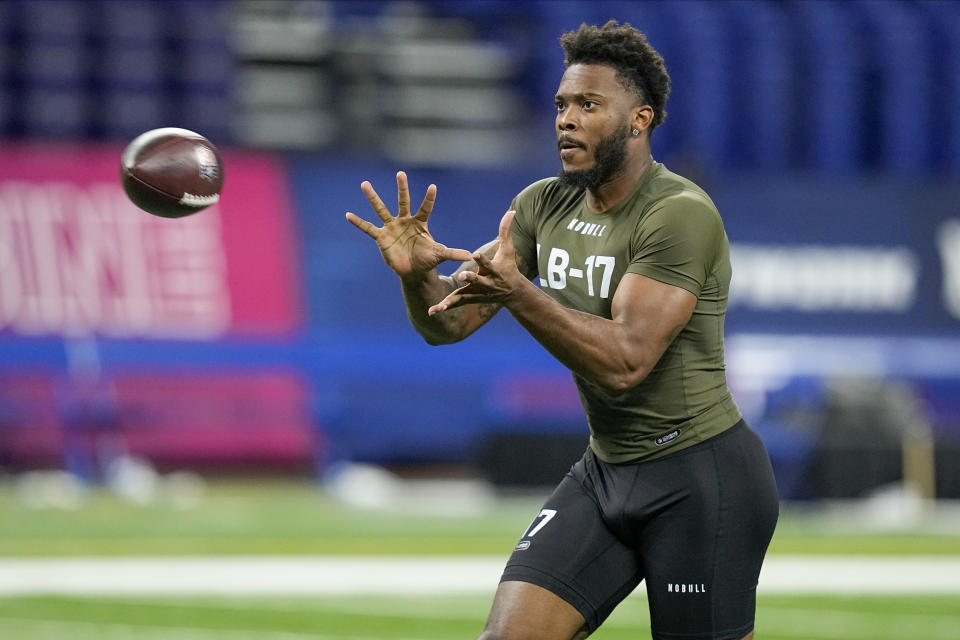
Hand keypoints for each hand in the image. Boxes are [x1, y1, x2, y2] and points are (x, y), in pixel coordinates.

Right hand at [346, 171, 471, 277]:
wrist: (413, 271)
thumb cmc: (427, 260)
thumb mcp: (440, 255)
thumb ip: (453, 253)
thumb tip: (471, 255)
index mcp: (420, 223)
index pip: (426, 207)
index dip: (429, 198)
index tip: (432, 187)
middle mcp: (405, 221)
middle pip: (403, 201)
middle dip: (402, 188)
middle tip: (401, 173)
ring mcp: (392, 227)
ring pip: (381, 209)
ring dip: (373, 197)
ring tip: (364, 184)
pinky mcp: (381, 237)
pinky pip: (368, 228)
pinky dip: (358, 222)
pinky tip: (348, 214)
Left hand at [428, 210, 522, 315]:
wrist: (512, 293)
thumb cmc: (508, 266)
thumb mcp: (508, 250)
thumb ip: (506, 231)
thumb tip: (511, 211)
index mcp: (493, 270)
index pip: (487, 263)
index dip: (482, 259)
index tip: (475, 253)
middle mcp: (485, 283)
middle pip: (477, 281)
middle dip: (471, 278)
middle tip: (462, 275)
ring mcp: (477, 292)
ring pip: (463, 296)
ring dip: (451, 301)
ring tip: (439, 306)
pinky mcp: (469, 298)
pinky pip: (455, 303)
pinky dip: (444, 307)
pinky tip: (431, 311)